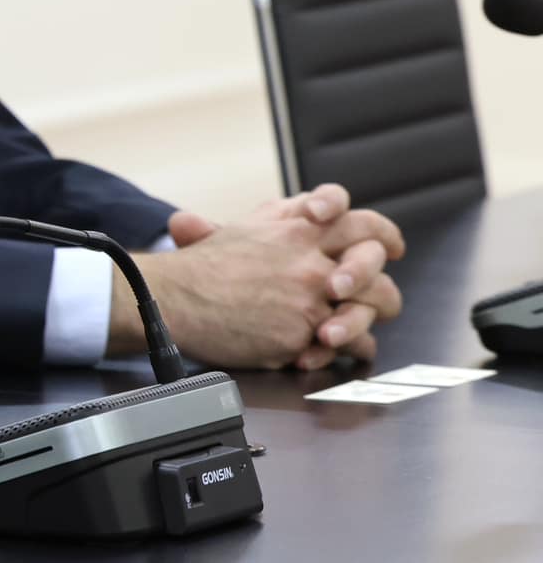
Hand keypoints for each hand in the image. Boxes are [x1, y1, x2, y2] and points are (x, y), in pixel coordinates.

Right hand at [112, 185, 405, 369]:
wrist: (174, 298)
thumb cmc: (200, 268)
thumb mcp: (241, 228)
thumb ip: (278, 220)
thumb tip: (304, 211)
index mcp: (294, 225)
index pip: (357, 217)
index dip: (379, 233)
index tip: (388, 246)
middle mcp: (309, 255)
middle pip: (374, 263)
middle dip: (380, 282)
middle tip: (374, 295)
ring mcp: (310, 293)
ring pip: (371, 306)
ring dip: (366, 321)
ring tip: (348, 330)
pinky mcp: (304, 330)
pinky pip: (349, 345)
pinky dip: (344, 350)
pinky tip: (327, 350)